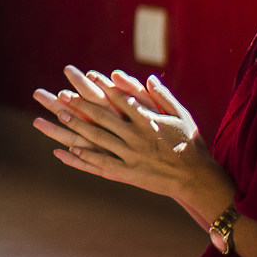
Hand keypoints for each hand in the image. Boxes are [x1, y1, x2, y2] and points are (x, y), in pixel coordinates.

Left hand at [31, 67, 232, 213]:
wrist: (197, 179)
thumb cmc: (191, 144)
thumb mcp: (182, 116)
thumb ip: (163, 97)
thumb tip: (149, 78)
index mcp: (149, 121)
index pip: (120, 100)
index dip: (102, 87)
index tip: (87, 77)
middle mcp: (137, 137)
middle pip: (103, 117)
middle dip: (81, 105)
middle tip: (62, 95)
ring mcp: (130, 156)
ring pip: (98, 139)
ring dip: (77, 126)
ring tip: (60, 115)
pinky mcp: (128, 174)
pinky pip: (101, 163)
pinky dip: (84, 156)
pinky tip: (68, 149)